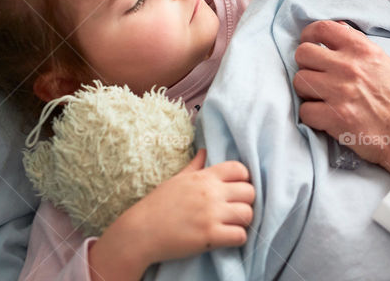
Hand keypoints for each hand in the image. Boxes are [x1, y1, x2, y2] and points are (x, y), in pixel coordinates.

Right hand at [100, 149, 254, 270]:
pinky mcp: (210, 236)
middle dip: (246, 202)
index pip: (240, 169)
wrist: (139, 232)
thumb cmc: (157, 206)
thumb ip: (194, 166)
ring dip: (243, 222)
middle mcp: (210, 193)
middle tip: (235, 211)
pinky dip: (237, 238)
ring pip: (248, 214)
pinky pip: (240, 236)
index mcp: (204, 177)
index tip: (235, 191)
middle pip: (249, 192)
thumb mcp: (176, 180)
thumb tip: (204, 151)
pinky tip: (227, 238)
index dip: (243, 180)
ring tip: (231, 225)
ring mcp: (211, 214)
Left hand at [293, 20, 389, 177]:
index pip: (322, 28)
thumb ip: (358, 46)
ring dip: (307, 91)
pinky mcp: (335, 117)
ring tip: (322, 98)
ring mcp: (340, 92)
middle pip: (303, 54)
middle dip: (306, 65)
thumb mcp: (384, 61)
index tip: (310, 43)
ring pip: (299, 81)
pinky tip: (326, 117)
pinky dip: (312, 116)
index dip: (309, 35)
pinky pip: (305, 111)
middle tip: (316, 76)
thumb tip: (337, 28)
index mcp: (362, 49)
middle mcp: (349, 66)